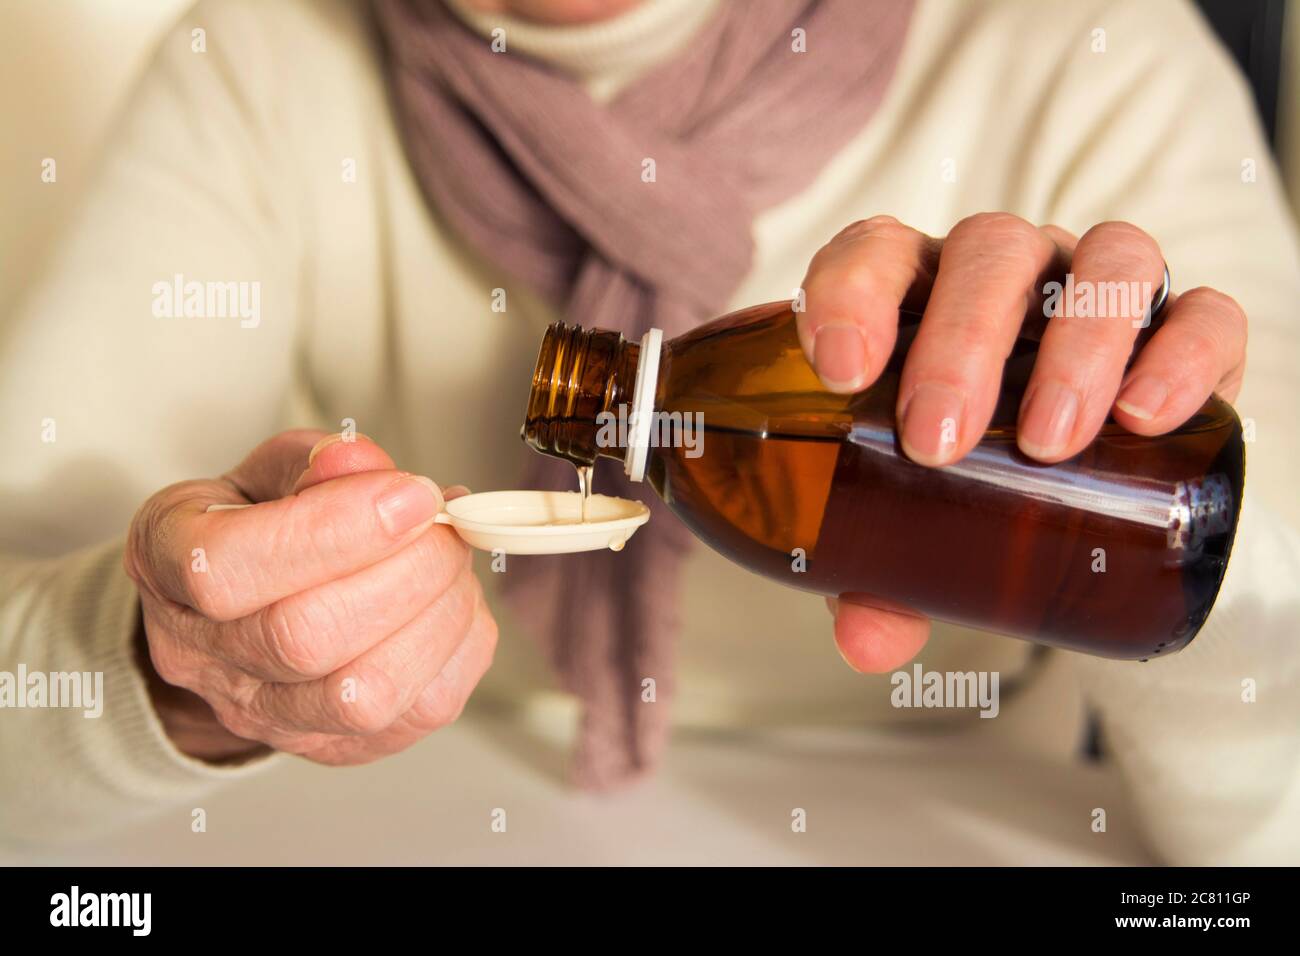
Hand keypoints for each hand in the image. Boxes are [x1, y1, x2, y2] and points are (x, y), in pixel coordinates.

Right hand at [124, 429, 495, 764]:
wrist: (239, 614)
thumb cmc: (257, 527)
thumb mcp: (271, 471)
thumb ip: (316, 463)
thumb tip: (363, 463)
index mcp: (170, 562)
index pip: (227, 569)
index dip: (334, 530)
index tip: (411, 494)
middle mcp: (204, 657)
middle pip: (305, 637)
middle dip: (406, 570)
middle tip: (444, 524)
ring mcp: (268, 716)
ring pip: (365, 694)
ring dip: (438, 614)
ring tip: (451, 560)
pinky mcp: (340, 745)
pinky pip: (420, 711)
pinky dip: (458, 647)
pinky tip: (453, 602)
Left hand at [797, 214, 1246, 671]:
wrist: (1067, 480)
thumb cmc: (964, 476)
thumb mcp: (910, 522)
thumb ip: (881, 572)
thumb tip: (868, 640)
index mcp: (921, 293)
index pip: (878, 253)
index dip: (853, 294)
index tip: (840, 372)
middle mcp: (1010, 274)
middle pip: (990, 253)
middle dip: (960, 344)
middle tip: (937, 444)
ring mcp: (1098, 290)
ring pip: (1104, 261)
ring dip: (1076, 346)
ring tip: (1048, 442)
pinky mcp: (1186, 330)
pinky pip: (1205, 314)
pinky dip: (1183, 356)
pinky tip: (1147, 420)